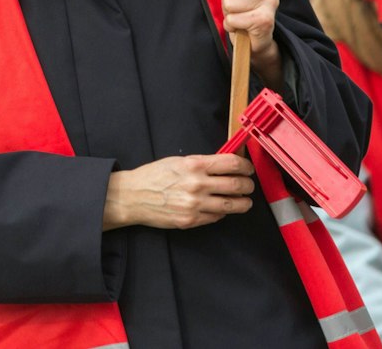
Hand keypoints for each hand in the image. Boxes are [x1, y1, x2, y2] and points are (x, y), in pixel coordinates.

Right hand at [103, 153, 254, 230]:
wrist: (133, 196)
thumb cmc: (154, 176)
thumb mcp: (178, 161)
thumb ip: (203, 163)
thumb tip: (226, 164)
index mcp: (194, 165)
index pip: (232, 163)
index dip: (245, 166)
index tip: (248, 169)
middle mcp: (197, 184)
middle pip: (236, 185)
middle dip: (248, 185)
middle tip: (248, 185)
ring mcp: (195, 204)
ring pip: (231, 205)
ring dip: (243, 203)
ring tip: (244, 201)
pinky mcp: (191, 220)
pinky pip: (216, 217)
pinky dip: (223, 213)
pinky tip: (222, 209)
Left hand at [223, 0, 283, 81]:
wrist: (256, 37)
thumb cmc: (244, 4)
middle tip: (239, 3)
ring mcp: (271, 2)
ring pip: (229, 3)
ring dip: (230, 12)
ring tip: (241, 15)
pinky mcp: (265, 20)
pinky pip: (232, 19)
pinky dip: (231, 25)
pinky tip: (242, 26)